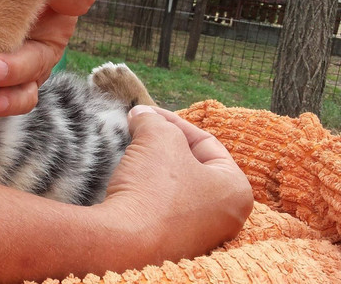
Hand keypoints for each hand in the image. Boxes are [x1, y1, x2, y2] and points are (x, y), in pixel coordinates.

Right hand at [103, 105, 252, 265]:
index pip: (205, 142)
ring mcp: (197, 236)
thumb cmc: (153, 190)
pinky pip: (159, 210)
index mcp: (236, 190)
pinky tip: (125, 181)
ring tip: (128, 152)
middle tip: (137, 130)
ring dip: (150, 167)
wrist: (124, 243)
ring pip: (173, 188)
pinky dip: (144, 192)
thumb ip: (153, 120)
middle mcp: (224, 218)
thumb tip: (141, 115)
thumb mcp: (158, 138)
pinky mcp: (169, 246)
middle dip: (161, 144)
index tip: (144, 113)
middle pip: (190, 165)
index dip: (171, 120)